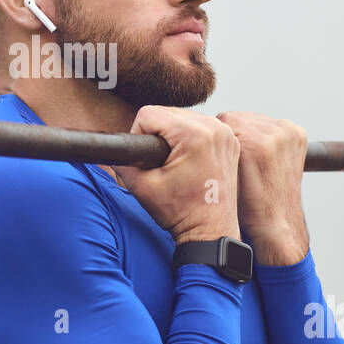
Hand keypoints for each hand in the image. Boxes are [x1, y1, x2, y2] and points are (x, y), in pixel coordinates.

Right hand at [112, 106, 240, 245]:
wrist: (210, 231)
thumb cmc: (181, 213)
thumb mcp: (141, 186)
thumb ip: (122, 160)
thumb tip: (113, 146)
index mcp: (194, 134)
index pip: (148, 115)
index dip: (138, 136)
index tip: (148, 161)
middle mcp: (215, 127)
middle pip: (166, 112)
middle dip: (157, 135)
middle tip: (162, 165)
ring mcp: (225, 133)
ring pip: (182, 117)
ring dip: (173, 135)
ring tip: (176, 164)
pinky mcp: (230, 139)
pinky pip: (199, 126)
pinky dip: (189, 138)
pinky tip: (190, 161)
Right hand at [214, 111, 309, 265]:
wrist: (277, 223)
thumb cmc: (247, 208)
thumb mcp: (223, 176)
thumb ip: (216, 145)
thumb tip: (208, 125)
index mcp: (258, 144)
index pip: (225, 118)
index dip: (218, 137)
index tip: (218, 152)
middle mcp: (278, 134)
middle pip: (241, 117)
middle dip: (235, 133)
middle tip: (235, 158)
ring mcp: (289, 134)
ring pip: (254, 120)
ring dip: (249, 133)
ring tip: (249, 158)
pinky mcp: (297, 135)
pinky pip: (270, 124)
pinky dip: (264, 135)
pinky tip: (262, 155)